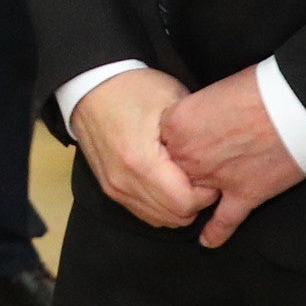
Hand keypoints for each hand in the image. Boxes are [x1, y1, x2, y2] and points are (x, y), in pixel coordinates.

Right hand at [68, 68, 207, 228]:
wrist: (91, 85)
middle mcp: (124, 182)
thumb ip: (194, 138)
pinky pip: (144, 212)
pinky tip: (170, 184)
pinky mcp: (110, 188)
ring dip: (179, 207)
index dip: (207, 194)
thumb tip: (215, 163)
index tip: (213, 173)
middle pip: (174, 217)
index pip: (185, 203)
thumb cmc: (133, 88)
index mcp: (141, 161)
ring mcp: (115, 188)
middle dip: (196, 203)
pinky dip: (162, 206)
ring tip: (187, 180)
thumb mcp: (173, 101)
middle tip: (203, 178)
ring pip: (160, 220)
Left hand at [160, 72, 305, 247]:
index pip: (160, 138)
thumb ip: (198, 111)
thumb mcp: (214, 89)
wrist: (299, 105)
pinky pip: (224, 220)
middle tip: (201, 156)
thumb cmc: (260, 88)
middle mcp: (190, 156)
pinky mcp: (245, 194)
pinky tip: (208, 242)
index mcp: (178, 124)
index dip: (173, 137)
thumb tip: (201, 121)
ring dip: (196, 195)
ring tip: (196, 197)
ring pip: (194, 195)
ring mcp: (215, 179)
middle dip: (184, 165)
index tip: (183, 135)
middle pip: (173, 169)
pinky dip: (216, 233)